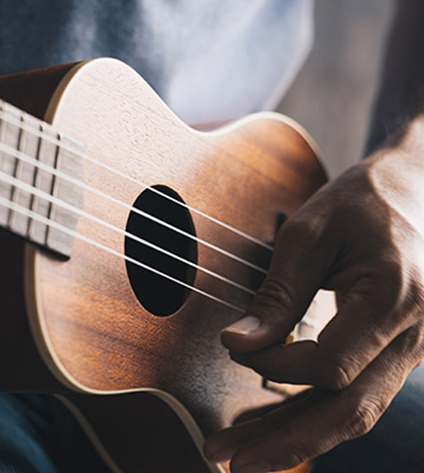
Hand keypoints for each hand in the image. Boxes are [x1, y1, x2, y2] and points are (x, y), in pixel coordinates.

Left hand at [204, 123, 423, 472]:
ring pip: (356, 411)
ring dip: (297, 438)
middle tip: (228, 460)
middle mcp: (416, 334)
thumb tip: (239, 345)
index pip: (333, 365)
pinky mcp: (397, 352)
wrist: (416, 187)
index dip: (277, 366)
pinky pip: (358, 394)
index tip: (237, 349)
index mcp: (399, 297)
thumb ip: (278, 293)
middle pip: (351, 409)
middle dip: (287, 441)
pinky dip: (314, 414)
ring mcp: (413, 349)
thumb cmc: (363, 200)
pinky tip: (274, 427)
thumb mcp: (311, 232)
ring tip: (240, 456)